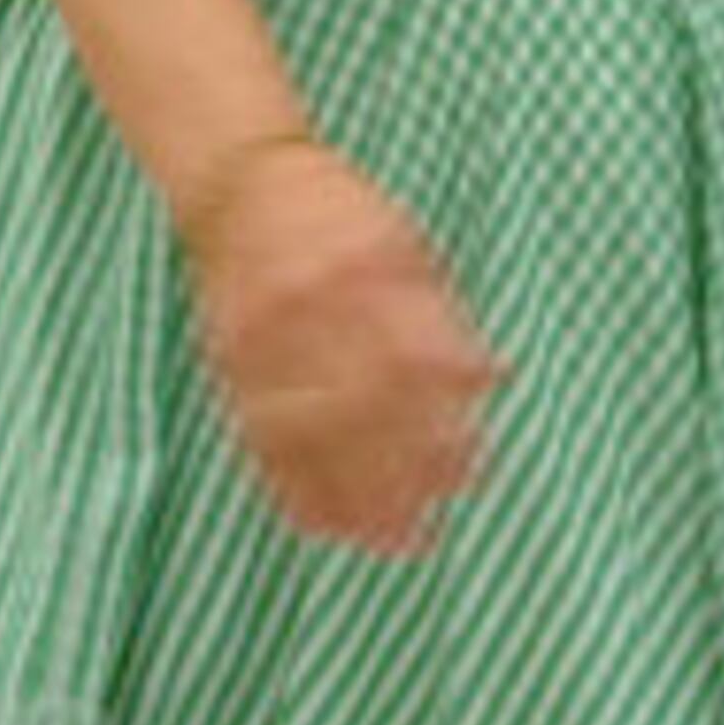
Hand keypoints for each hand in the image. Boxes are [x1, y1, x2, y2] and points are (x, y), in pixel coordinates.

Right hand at [193, 144, 501, 555]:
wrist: (240, 185)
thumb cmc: (339, 212)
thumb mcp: (402, 240)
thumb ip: (439, 310)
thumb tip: (491, 379)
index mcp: (364, 265)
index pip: (412, 350)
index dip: (447, 412)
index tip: (479, 449)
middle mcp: (312, 304)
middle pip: (365, 402)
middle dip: (412, 461)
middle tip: (452, 499)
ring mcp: (264, 340)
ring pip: (315, 435)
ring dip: (362, 495)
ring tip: (406, 539)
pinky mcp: (231, 366)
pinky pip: (263, 440)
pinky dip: (298, 490)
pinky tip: (335, 528)